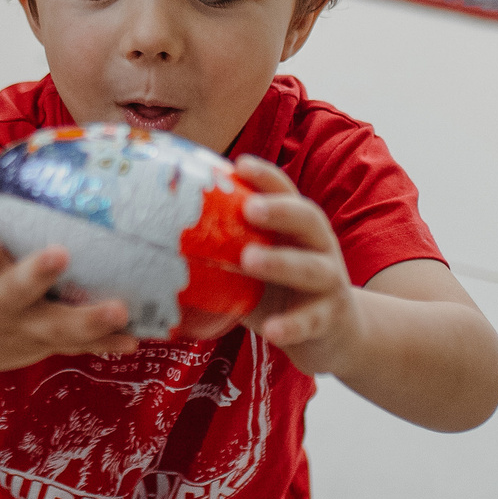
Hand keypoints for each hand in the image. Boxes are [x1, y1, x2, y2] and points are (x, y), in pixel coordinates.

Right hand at [0, 200, 139, 373]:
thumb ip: (3, 224)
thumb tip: (46, 160)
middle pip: (16, 288)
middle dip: (37, 272)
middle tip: (60, 253)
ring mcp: (22, 328)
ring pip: (56, 325)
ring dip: (89, 319)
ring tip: (120, 309)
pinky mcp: (43, 345)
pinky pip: (76, 345)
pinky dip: (105, 343)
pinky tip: (133, 339)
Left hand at [234, 158, 359, 373]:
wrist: (335, 334)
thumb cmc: (284, 290)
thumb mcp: (257, 265)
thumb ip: (226, 250)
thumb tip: (162, 238)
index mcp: (297, 227)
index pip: (286, 192)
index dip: (266, 177)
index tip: (240, 164)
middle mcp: (319, 247)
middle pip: (307, 219)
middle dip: (279, 210)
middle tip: (249, 208)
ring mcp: (328, 282)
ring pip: (311, 268)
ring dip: (281, 262)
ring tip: (249, 260)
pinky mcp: (328, 318)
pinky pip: (310, 320)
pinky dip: (291, 325)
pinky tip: (271, 330)